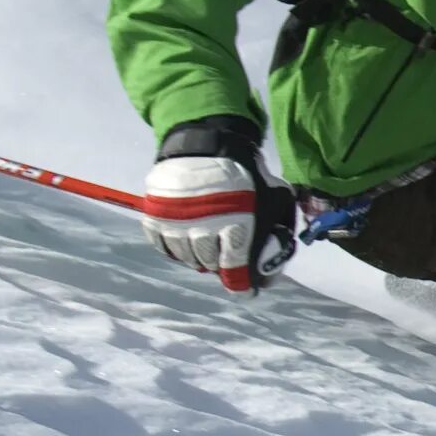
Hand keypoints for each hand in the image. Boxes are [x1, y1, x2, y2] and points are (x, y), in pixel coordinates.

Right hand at [142, 116, 295, 294]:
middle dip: (221, 265)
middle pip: (210, 265)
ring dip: (198, 257)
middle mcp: (203, 228)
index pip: (235, 269)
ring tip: (206, 248)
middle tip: (226, 259)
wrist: (208, 145)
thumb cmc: (246, 175)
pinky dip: (175, 248)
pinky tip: (186, 240)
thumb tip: (277, 261)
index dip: (242, 284)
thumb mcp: (274, 196)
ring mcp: (176, 223)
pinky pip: (164, 246)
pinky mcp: (155, 217)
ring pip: (186, 258)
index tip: (247, 290)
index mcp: (234, 224)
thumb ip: (279, 226)